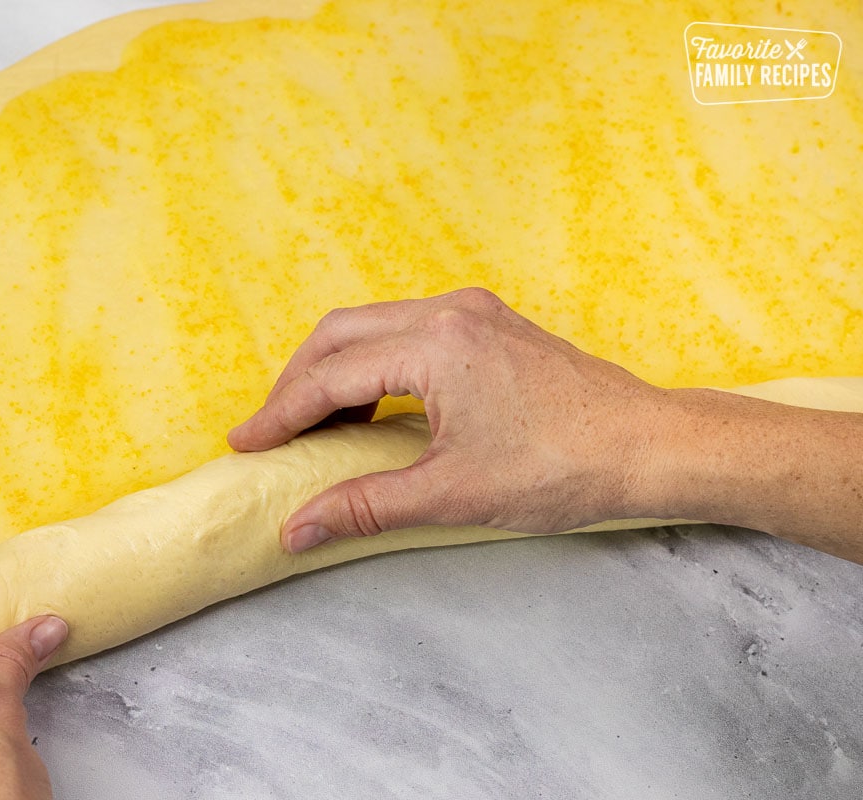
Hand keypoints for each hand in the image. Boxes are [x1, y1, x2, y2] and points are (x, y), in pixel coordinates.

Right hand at [228, 288, 667, 551]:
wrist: (650, 446)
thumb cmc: (562, 466)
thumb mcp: (451, 493)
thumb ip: (364, 504)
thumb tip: (296, 527)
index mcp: (434, 345)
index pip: (330, 376)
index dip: (280, 414)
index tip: (245, 444)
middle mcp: (447, 312)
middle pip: (339, 334)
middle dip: (296, 382)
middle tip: (272, 432)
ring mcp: (471, 312)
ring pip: (371, 326)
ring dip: (334, 370)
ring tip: (315, 425)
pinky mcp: (488, 323)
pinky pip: (406, 330)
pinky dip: (374, 364)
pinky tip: (371, 406)